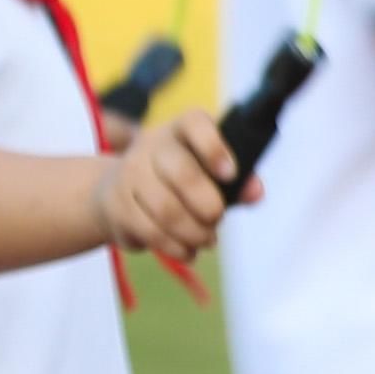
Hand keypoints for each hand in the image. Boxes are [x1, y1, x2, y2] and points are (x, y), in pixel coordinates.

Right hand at [99, 105, 237, 256]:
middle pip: (182, 173)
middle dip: (208, 206)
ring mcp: (130, 174)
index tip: (230, 174)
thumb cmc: (178, 183)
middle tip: (216, 219)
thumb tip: (256, 192)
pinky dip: (176, 247)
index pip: (195, 123)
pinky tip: (188, 250)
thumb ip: (238, 183)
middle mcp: (152, 146)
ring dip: (194, 233)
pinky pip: (151, 232)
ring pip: (166, 209)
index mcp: (181, 130)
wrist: (118, 193)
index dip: (214, 147)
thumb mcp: (209, 176)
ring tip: (206, 240)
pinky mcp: (117, 205)